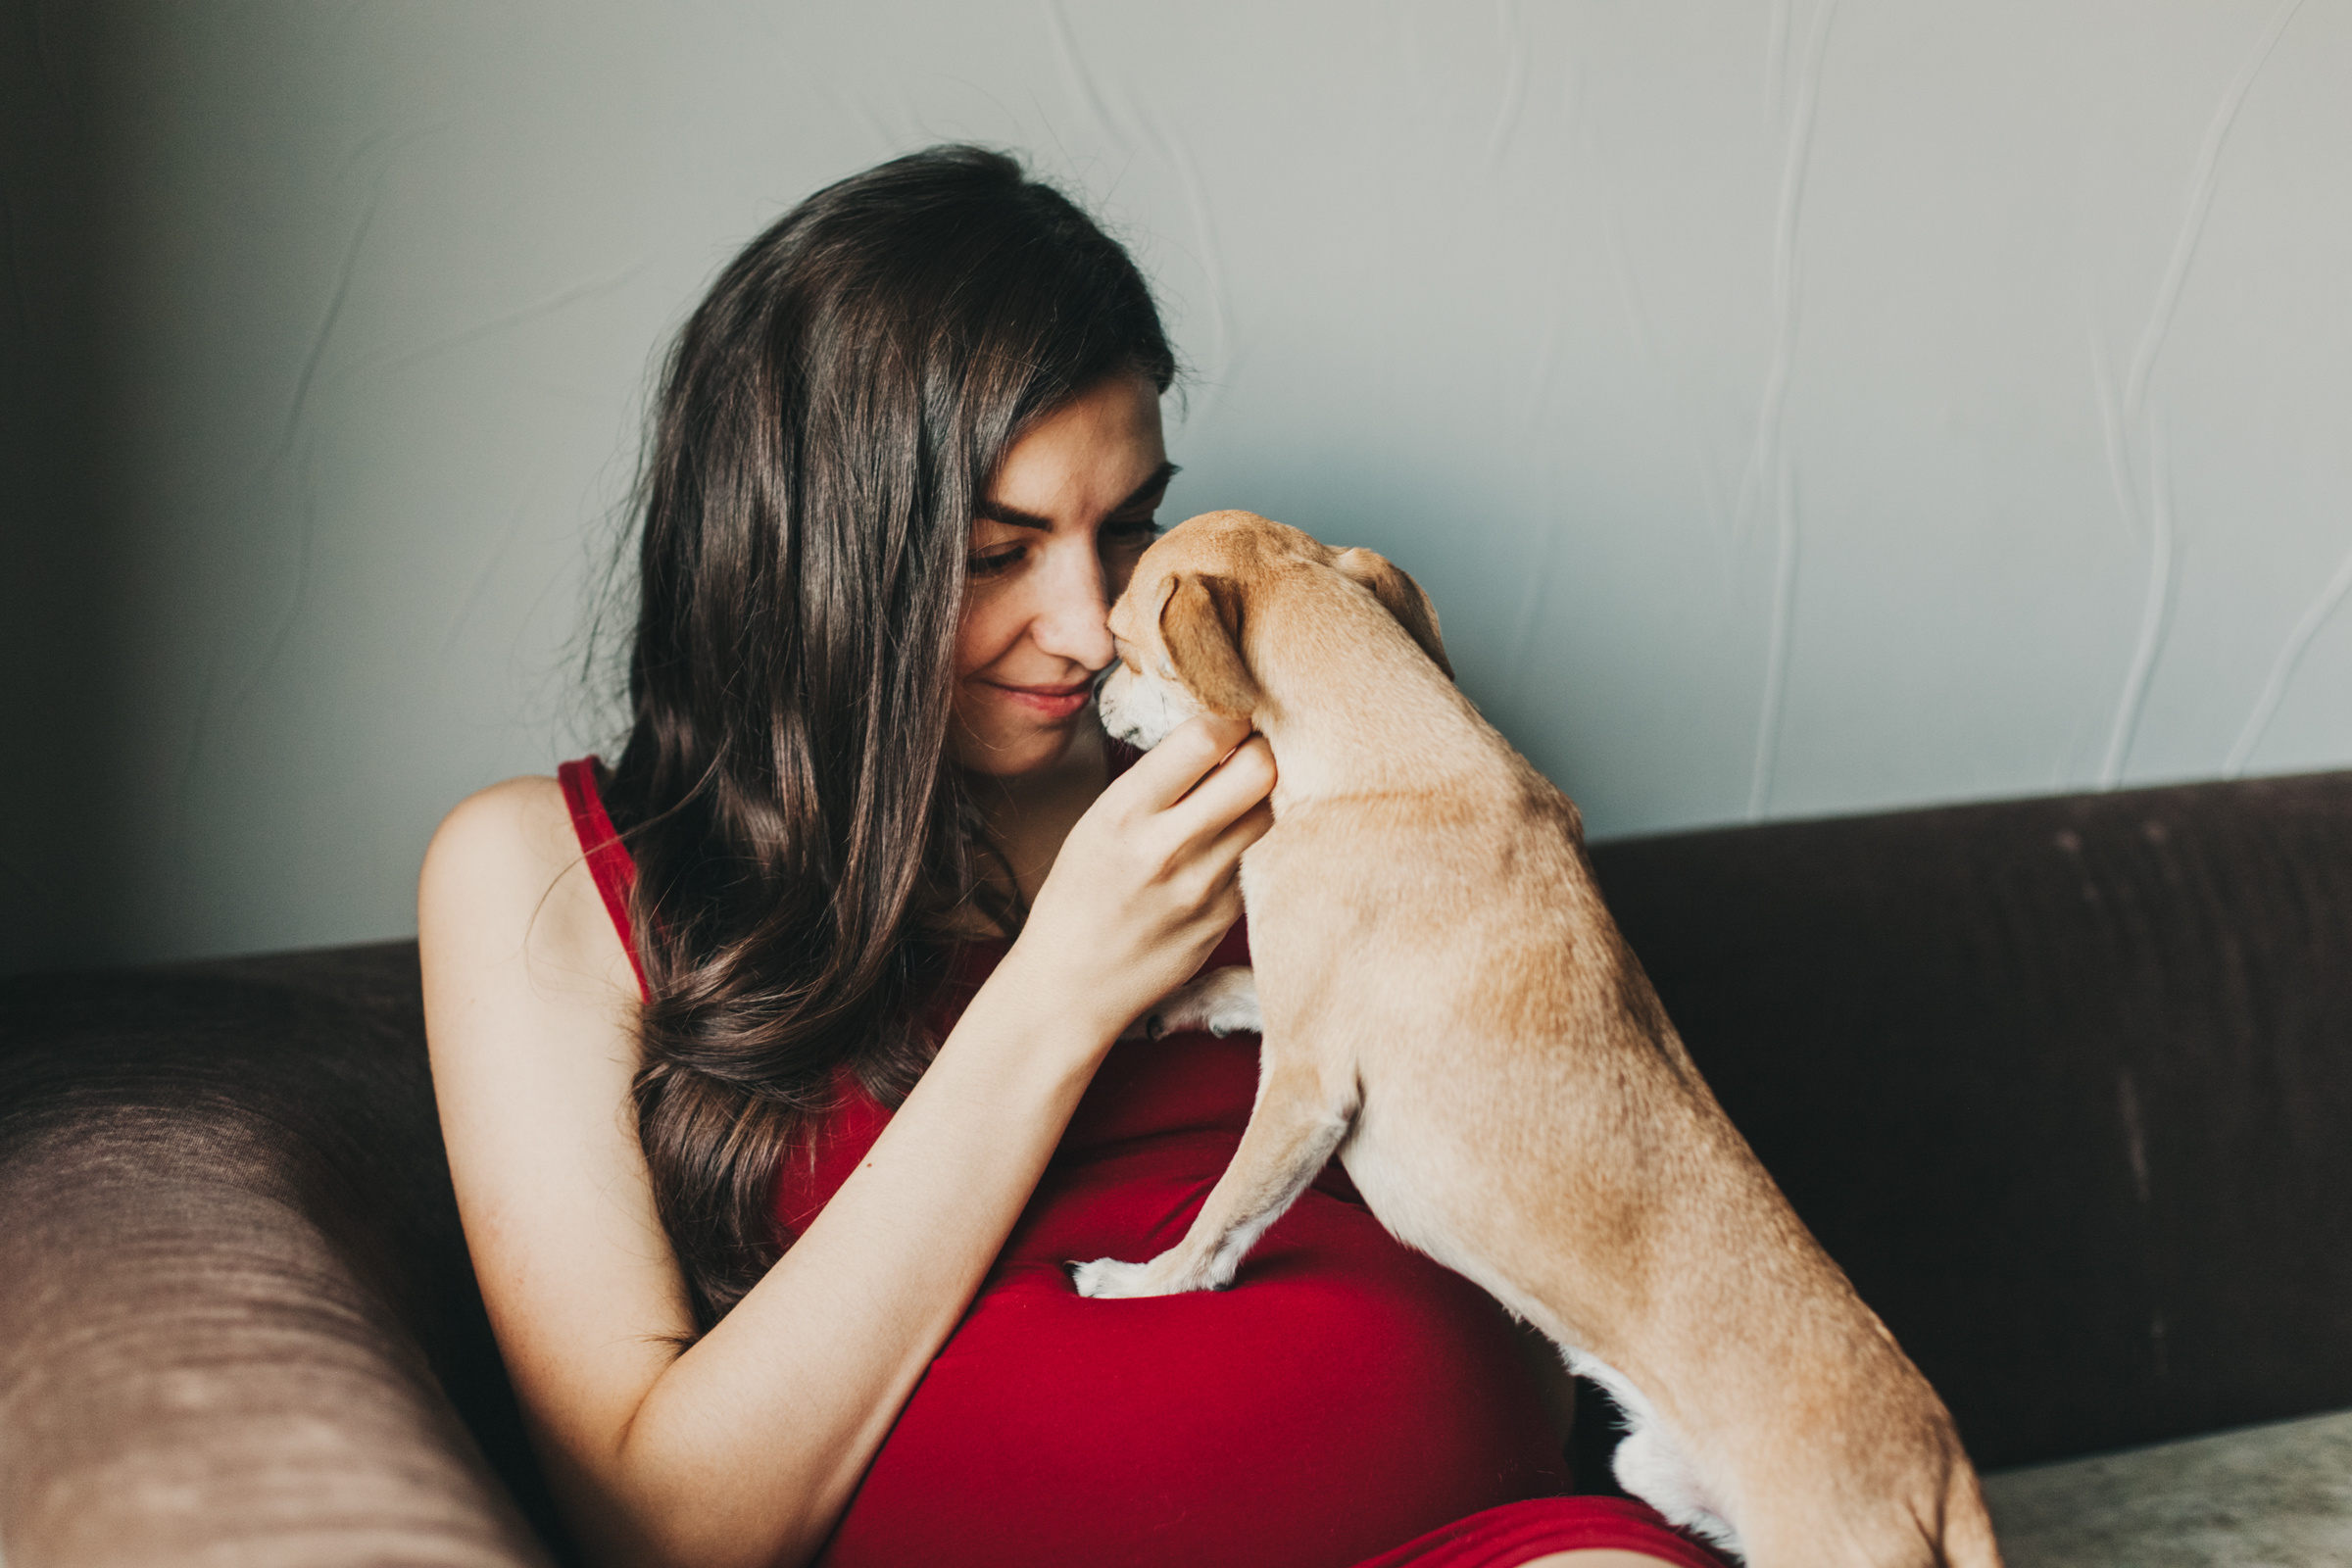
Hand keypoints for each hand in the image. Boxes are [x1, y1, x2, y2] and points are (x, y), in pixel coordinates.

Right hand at [1005, 716, 1275, 1043]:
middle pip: (1260, 770)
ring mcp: (1205, 886)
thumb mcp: (1095, 823)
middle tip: (1247, 753)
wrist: (1071, 987)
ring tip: (1237, 799)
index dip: (1227, 716)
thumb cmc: (1078, 897)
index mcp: (1125, 812)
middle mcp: (1169, 846)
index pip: (1205, 737)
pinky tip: (1222, 849)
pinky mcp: (1227, 917)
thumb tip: (1216, 734)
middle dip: (1260, 750)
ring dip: (1262, 796)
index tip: (1226, 717)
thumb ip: (1155, 782)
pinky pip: (1259, 859)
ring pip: (1270, 812)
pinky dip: (1249, 844)